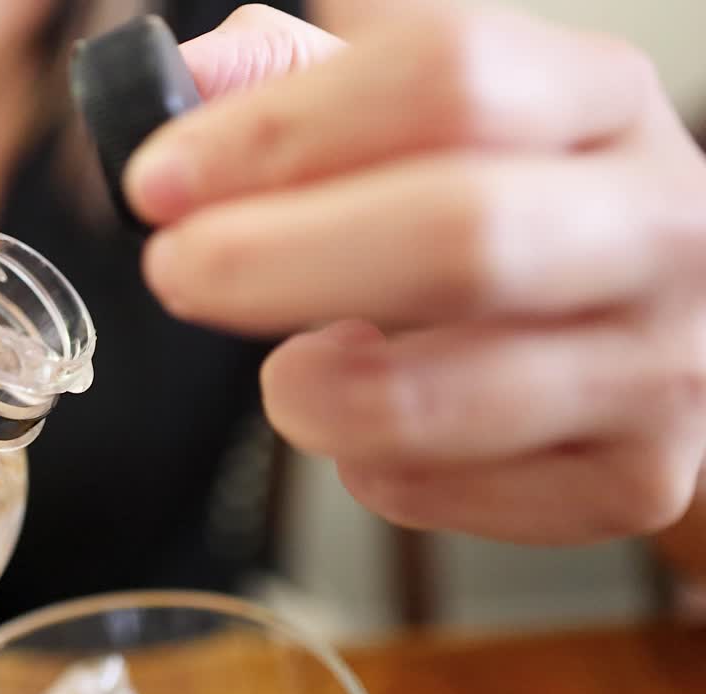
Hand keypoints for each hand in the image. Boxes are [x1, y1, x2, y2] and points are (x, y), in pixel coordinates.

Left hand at [126, 3, 705, 543]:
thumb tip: (187, 87)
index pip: (445, 82)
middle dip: (273, 261)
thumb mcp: (428, 109)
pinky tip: (378, 422)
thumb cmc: (512, 196)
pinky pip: (441, 491)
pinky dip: (366, 464)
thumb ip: (302, 78)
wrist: (650, 310)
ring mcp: (658, 364)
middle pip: (459, 238)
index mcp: (598, 96)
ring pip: (442, 400)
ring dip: (313, 392)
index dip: (279, 133)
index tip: (160, 181)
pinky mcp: (631, 479)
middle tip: (178, 272)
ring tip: (288, 372)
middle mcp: (654, 224)